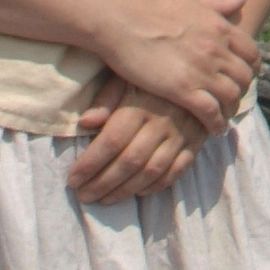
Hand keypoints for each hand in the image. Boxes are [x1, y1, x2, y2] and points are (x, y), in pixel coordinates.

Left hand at [69, 73, 211, 203]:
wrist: (197, 69)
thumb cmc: (151, 76)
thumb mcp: (126, 77)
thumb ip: (106, 99)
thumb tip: (85, 122)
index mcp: (140, 105)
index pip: (111, 142)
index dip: (89, 164)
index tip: (72, 180)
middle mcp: (162, 122)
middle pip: (129, 161)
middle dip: (102, 183)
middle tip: (83, 196)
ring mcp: (182, 133)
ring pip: (152, 171)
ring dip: (126, 190)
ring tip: (104, 200)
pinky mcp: (197, 142)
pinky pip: (177, 170)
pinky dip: (157, 185)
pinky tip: (139, 192)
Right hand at [86, 0, 257, 132]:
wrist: (119, 16)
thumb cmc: (148, 3)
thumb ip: (218, 1)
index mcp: (220, 26)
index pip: (251, 53)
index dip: (251, 67)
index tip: (246, 76)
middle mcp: (217, 49)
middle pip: (244, 77)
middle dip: (241, 90)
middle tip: (232, 99)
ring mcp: (202, 70)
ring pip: (231, 96)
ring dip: (230, 109)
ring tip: (224, 116)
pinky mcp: (182, 89)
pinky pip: (211, 112)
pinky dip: (216, 124)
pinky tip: (213, 130)